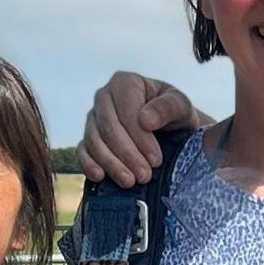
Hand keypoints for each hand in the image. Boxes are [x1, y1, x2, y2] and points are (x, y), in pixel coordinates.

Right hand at [79, 72, 201, 185]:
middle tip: (145, 175)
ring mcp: (93, 118)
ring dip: (111, 163)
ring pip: (94, 140)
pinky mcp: (88, 137)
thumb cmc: (174, 114)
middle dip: (127, 154)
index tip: (156, 160)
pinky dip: (88, 163)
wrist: (171, 129)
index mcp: (125, 83)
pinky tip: (100, 176)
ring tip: (130, 181)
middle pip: (109, 127)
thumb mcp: (181, 107)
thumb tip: (145, 119)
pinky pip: (82, 150)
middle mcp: (104, 97)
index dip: (140, 137)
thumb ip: (168, 108)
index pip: (127, 111)